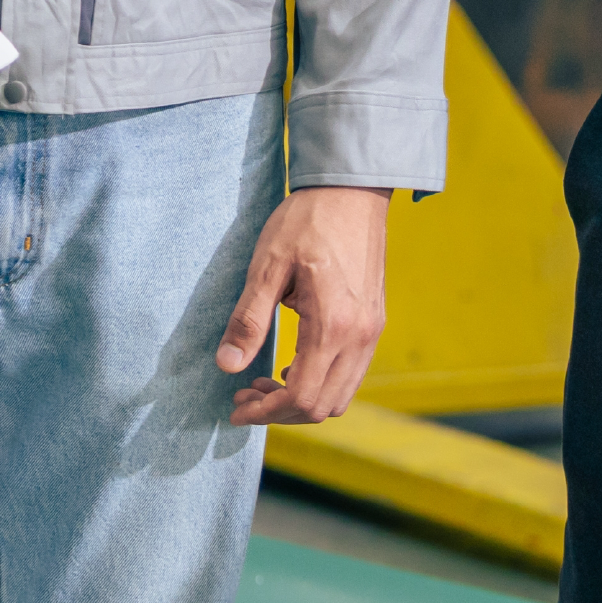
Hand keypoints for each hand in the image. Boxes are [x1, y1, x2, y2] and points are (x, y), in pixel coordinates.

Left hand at [215, 186, 390, 427]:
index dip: (264, 412)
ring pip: (340, 396)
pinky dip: (322, 384)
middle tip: (246, 394)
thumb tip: (227, 366)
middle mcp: (360, 336)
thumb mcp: (267, 265)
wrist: (352, 190)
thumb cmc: (307, 220)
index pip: (300, 396)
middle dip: (280, 412)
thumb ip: (248, 320)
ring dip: (302, 401)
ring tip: (266, 383)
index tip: (236, 407)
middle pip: (322, 407)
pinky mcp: (374, 323)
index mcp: (333, 324)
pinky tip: (293, 365)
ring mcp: (372, 331)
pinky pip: (351, 374)